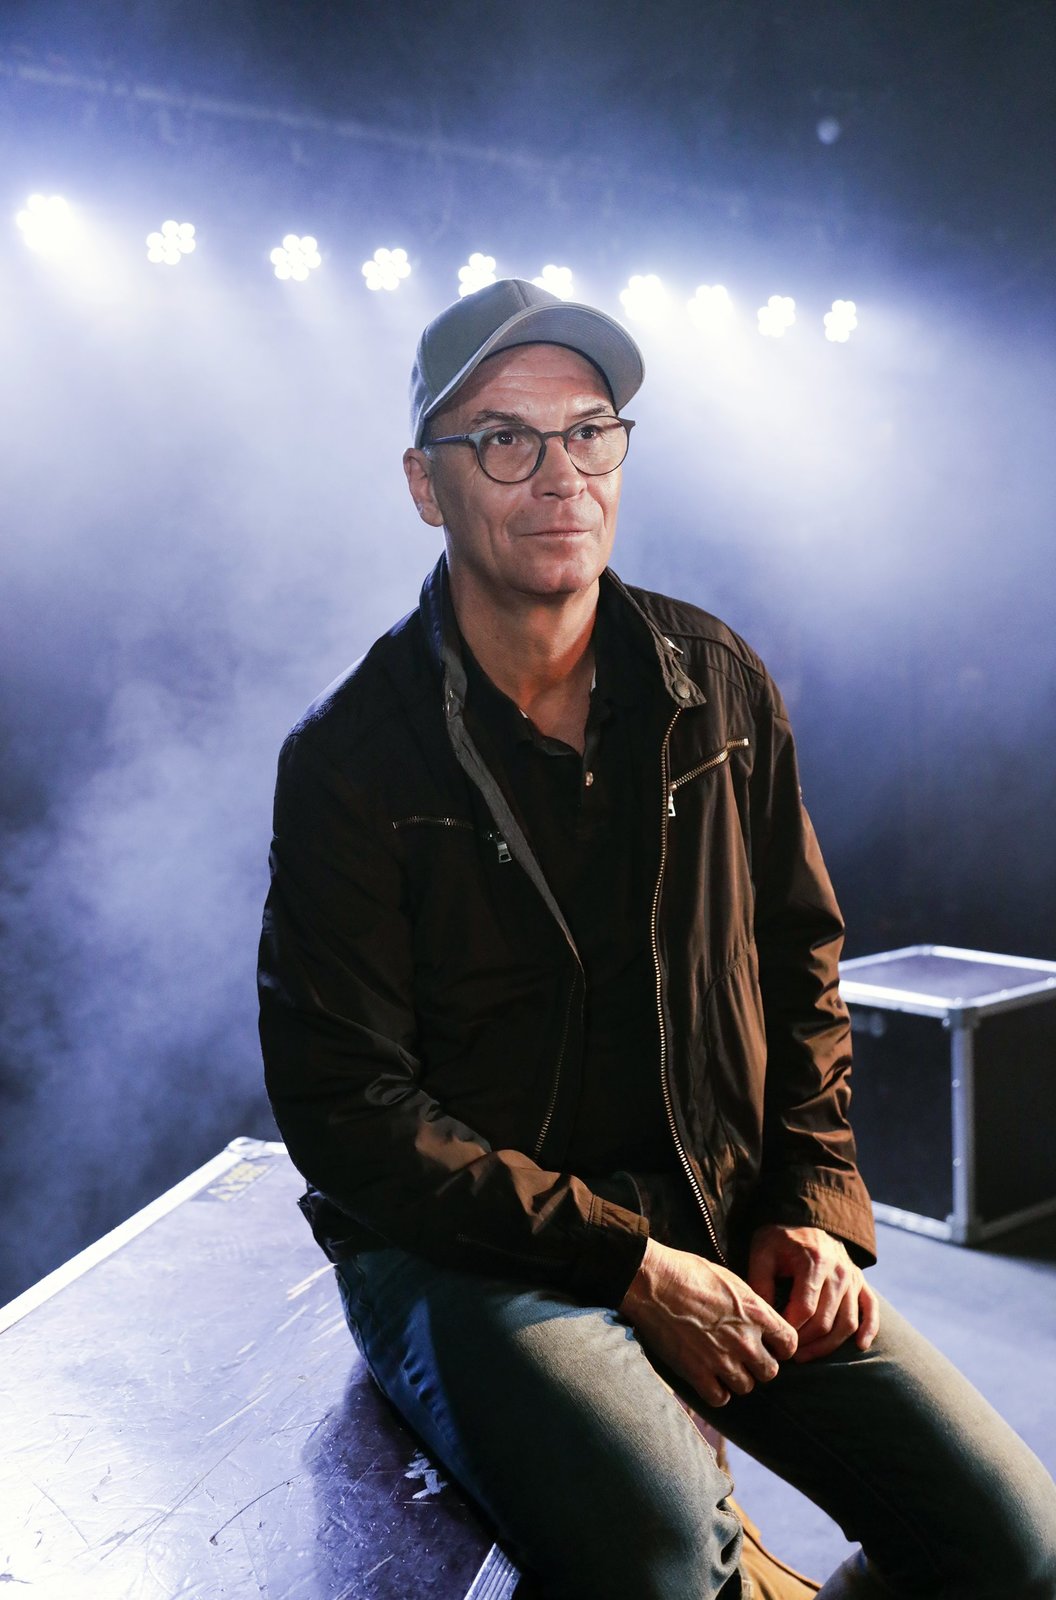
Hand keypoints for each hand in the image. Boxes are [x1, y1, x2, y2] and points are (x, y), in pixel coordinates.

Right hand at [618, 1238, 797, 1406]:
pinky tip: (708, 1379)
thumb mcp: (729, 1280)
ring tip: (723, 1366)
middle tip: (744, 1357)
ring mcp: (721, 1359)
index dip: (781, 1347)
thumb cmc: (687, 1271)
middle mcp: (744, 1340)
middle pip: (770, 1372)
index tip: (770, 1345)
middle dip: (759, 1366)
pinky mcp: (697, 1373)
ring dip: (737, 1379)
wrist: (652, 1281)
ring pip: (746, 1387)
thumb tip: (755, 1319)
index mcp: (756, 1312)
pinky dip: (716, 1392)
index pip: (789, 1343)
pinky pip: (719, 1398)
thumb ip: (748, 1305)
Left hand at [747, 1224, 879, 1362]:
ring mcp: (853, 1277)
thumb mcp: (762, 1253)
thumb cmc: (779, 1237)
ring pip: (848, 1323)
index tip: (775, 1336)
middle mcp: (839, 1271)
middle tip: (787, 1352)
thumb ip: (760, 1283)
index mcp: (814, 1262)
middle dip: (805, 1342)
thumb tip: (764, 1319)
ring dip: (828, 1345)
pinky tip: (859, 1346)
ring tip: (806, 1355)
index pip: (805, 1309)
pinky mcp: (861, 1281)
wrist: (803, 1216)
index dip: (790, 1329)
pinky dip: (869, 1330)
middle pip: (826, 1321)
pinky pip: (871, 1309)